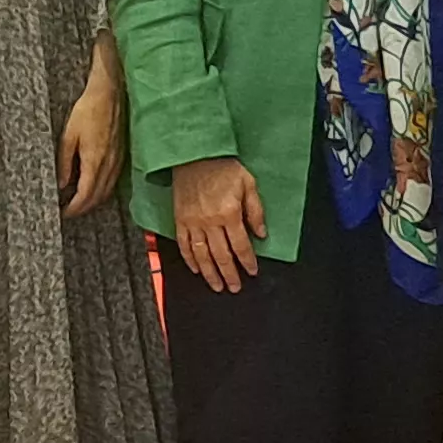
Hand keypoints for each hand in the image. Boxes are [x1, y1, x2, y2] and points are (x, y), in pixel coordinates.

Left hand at [59, 42, 125, 215]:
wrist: (111, 93)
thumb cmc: (89, 109)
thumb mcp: (69, 136)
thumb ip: (64, 162)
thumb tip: (62, 184)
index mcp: (95, 161)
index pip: (85, 196)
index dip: (73, 208)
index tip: (63, 212)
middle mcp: (109, 165)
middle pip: (97, 198)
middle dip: (82, 209)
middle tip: (68, 211)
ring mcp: (118, 161)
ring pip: (106, 191)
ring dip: (93, 201)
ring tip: (78, 203)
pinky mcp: (122, 155)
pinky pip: (113, 181)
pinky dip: (102, 190)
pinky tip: (94, 187)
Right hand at [171, 157, 265, 291]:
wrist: (195, 154)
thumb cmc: (223, 166)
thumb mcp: (248, 183)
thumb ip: (255, 210)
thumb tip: (261, 233)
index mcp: (229, 213)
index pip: (240, 245)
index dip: (247, 261)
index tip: (252, 272)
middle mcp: (210, 221)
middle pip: (221, 255)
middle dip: (230, 274)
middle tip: (235, 287)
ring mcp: (193, 222)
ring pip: (202, 255)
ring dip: (210, 274)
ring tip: (217, 286)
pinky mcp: (180, 219)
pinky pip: (184, 245)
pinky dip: (190, 260)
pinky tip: (196, 270)